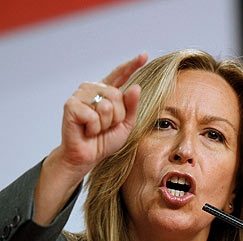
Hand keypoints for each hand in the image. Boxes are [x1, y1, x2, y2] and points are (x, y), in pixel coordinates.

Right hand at [34, 53, 147, 224]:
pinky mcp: (71, 105)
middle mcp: (92, 88)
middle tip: (105, 127)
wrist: (86, 155)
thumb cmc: (104, 140)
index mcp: (106, 91)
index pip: (121, 75)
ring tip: (95, 128)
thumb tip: (136, 87)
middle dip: (117, 117)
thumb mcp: (126, 125)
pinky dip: (94, 128)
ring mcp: (80, 95)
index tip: (144, 55)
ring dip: (106, 123)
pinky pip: (94, 116)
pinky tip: (86, 130)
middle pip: (118, 96)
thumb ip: (132, 107)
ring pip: (107, 105)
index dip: (132, 65)